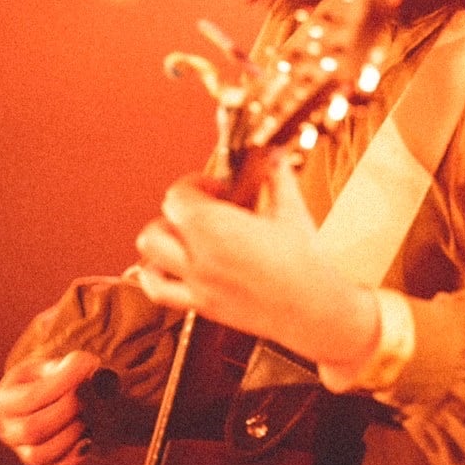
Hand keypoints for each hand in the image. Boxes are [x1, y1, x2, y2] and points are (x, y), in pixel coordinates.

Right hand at [0, 350, 102, 464]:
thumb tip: (84, 365)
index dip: (63, 384)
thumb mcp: (55, 366)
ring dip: (71, 435)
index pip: (31, 398)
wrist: (59, 402)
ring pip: (40, 455)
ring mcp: (22, 452)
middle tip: (89, 393)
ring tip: (87, 415)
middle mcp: (7, 431)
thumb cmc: (54, 380)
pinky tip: (88, 442)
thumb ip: (69, 366)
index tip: (89, 365)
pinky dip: (71, 461)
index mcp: (4, 401)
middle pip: (33, 429)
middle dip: (68, 410)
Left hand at [133, 157, 378, 369]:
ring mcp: (198, 284)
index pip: (177, 196)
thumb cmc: (306, 264)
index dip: (195, 185)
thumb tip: (271, 154)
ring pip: (150, 256)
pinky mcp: (203, 306)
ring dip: (163, 240)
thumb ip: (276, 176)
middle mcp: (200, 257)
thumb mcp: (292, 211)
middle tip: (204, 210)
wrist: (315, 310)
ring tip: (188, 237)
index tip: (218, 187)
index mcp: (217, 228)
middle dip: (177, 212)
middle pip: (158, 224)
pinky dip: (156, 275)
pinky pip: (158, 290)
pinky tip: (174, 266)